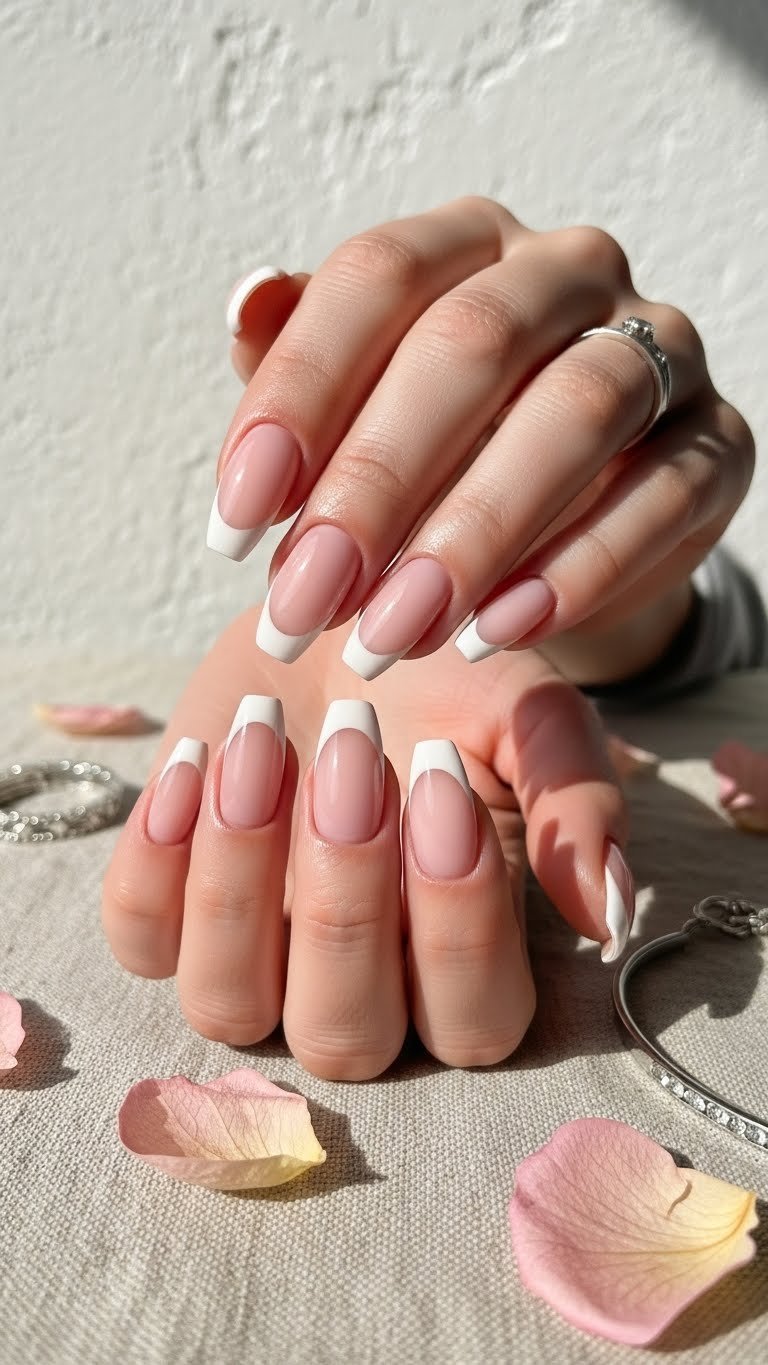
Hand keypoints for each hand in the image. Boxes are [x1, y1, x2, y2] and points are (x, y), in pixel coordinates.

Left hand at [102, 617, 630, 1078]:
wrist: (342, 612)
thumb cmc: (446, 675)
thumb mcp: (527, 715)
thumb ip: (573, 806)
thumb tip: (610, 916)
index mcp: (467, 963)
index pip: (474, 1019)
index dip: (458, 921)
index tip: (443, 775)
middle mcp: (359, 990)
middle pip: (345, 1034)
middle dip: (343, 896)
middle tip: (356, 746)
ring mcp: (253, 962)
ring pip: (228, 1002)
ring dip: (240, 874)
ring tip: (261, 742)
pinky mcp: (167, 914)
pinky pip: (138, 936)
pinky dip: (157, 858)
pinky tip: (197, 759)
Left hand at [208, 198, 752, 680]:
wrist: (562, 526)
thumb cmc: (441, 457)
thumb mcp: (355, 407)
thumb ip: (298, 360)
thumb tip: (248, 300)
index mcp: (467, 243)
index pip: (378, 278)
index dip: (299, 396)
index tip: (235, 522)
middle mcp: (567, 273)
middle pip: (474, 344)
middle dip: (376, 484)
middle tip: (308, 599)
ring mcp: (660, 350)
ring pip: (578, 411)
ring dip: (476, 532)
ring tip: (396, 631)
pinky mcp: (717, 443)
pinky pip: (660, 494)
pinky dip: (577, 569)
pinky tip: (499, 631)